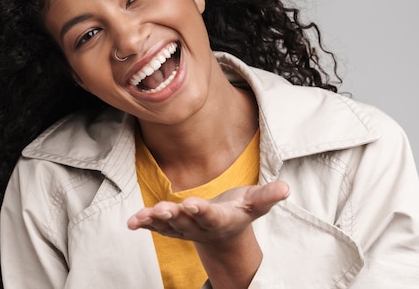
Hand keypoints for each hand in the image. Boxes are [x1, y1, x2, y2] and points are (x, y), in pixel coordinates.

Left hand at [127, 181, 289, 288]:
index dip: (202, 211)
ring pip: (169, 226)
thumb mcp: (256, 203)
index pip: (212, 216)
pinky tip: (131, 222)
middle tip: (163, 210)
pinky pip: (156, 227)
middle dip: (175, 216)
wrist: (224, 230)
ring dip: (156, 221)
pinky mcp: (172, 226)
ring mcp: (185, 228)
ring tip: (143, 216)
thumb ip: (268, 196)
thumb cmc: (240, 210)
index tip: (192, 205)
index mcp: (222, 219)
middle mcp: (202, 226)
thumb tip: (286, 188)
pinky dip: (144, 224)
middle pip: (187, 222)